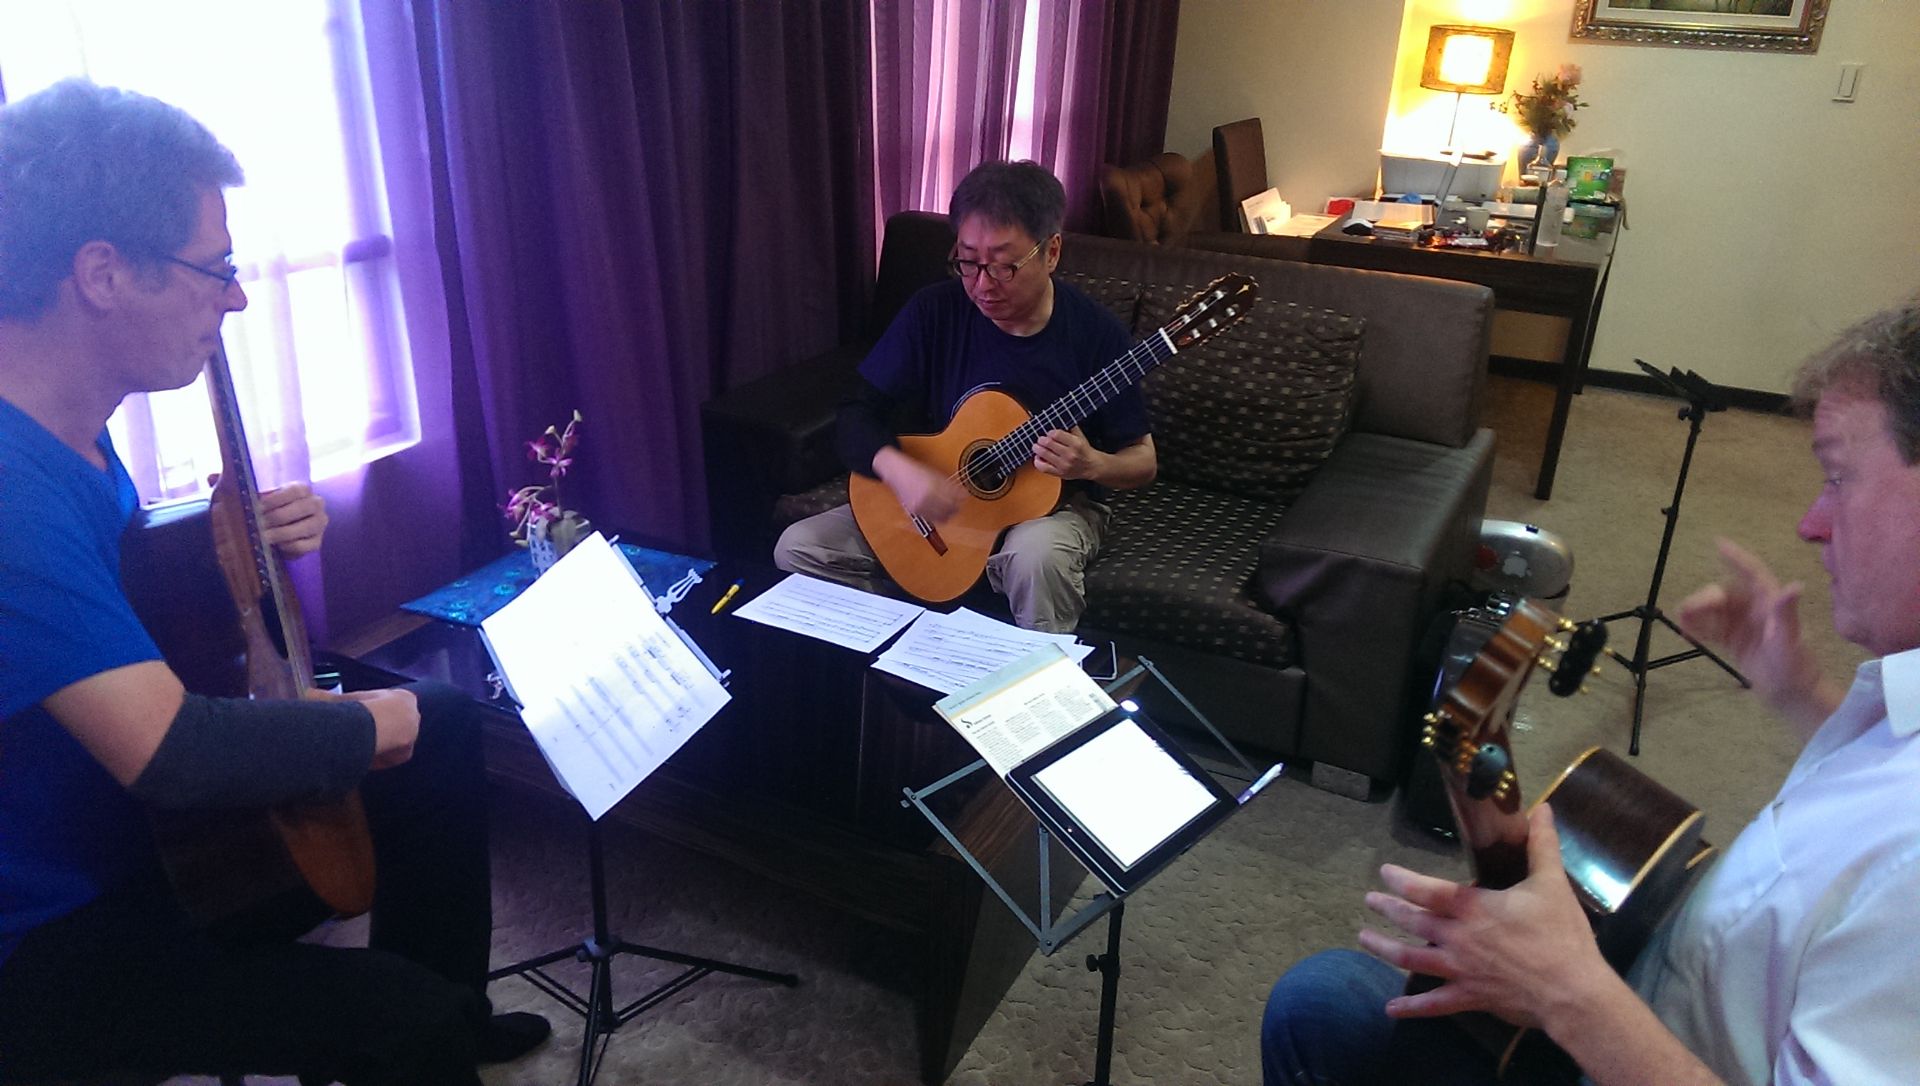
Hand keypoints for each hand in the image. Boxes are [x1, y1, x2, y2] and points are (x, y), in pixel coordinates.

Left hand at [258, 483, 328, 556]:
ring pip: (303, 528)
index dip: (276, 499)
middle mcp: (316, 504)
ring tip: (265, 536)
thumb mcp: (271, 501)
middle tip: (260, 524)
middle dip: (277, 517)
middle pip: (300, 508)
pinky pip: (302, 545)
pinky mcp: (316, 542)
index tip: (260, 507)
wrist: (287, 528)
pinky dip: (287, 546)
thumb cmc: (276, 511)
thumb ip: (264, 502)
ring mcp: (319, 524)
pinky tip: (277, 545)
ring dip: (281, 533)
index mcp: (304, 490)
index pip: (295, 491)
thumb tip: (253, 505)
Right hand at [306, 686, 418, 769]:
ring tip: (361, 749)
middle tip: (361, 738)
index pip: (391, 709)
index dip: (375, 716)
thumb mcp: (347, 699)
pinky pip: (391, 757)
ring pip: (394, 742)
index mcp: (404, 698)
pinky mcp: (407, 753)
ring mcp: (413, 735)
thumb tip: (306, 693)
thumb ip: (328, 698)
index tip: (362, 722)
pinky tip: (367, 760)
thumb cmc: (366, 707)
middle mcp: (413, 715)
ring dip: (379, 745)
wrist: (385, 723)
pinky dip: (379, 759)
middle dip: (379, 731)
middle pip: (394, 726)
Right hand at [875, 447, 964, 520]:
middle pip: (951, 509)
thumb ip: (949, 486)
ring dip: (948, 514)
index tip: (964, 495)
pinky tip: (939, 511)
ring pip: (943, 517)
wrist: (897, 472)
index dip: (962, 497)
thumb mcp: (935, 475)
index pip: (955, 497)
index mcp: (934, 485)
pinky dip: (938, 517)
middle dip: (957, 506)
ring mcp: (920, 505)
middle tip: (958, 503)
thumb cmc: (917, 471)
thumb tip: (963, 495)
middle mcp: (927, 496)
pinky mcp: (915, 511)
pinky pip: (932, 519)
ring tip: (949, 508)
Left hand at [1032, 426, 1101, 480]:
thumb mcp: (1080, 436)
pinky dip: (1037, 462)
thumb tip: (1057, 419)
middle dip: (1041, 439)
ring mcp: (1064, 465)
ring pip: (1044, 454)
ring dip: (1037, 448)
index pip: (1057, 434)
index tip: (1048, 433)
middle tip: (1040, 439)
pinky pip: (1043, 468)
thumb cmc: (1084, 451)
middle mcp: (1070, 454)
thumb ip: (1070, 427)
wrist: (1092, 467)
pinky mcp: (1059, 473)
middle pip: (1048, 443)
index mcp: (1076, 443)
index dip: (1050, 432)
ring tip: (1036, 446)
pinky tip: (1038, 457)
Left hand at [1358, 804, 1606, 1029]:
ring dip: (1384, 948)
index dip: (1401, 879)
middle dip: (1388, 909)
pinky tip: (1390, 1008)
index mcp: (1472, 908)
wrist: (1572, 991)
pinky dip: (1411, 1006)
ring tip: (1364, 938)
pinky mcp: (1469, 997)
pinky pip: (1434, 1003)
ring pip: (1411, 959)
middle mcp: (1457, 937)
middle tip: (1370, 900)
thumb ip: (1542, 845)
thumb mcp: (1552, 884)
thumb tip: (1543, 810)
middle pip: (1412, 921)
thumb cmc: (1560, 935)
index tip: (1385, 872)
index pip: (1426, 890)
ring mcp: (1460, 970)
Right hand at [1674, 538, 1835, 730]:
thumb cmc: (1795, 670)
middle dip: (1704, 598)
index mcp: (1771, 605)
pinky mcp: (1735, 641)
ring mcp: (1744, 626)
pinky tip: (1687, 634)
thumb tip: (1794, 586)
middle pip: (1725, 593)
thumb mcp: (1790, 643)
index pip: (1753, 574)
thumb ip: (1787, 614)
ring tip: (1682, 623)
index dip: (1737, 558)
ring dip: (1697, 613)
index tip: (1718, 544)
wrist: (1793, 697)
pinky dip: (1698, 628)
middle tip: (1687, 611)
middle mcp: (1756, 610)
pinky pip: (1711, 628)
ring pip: (1714, 610)